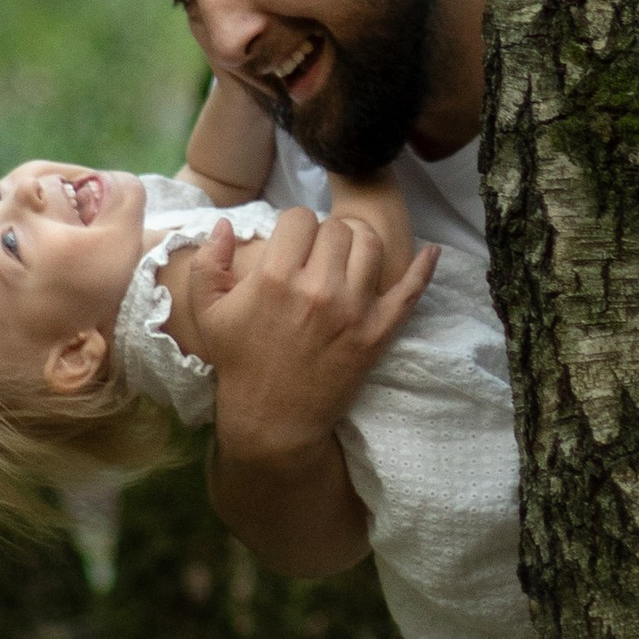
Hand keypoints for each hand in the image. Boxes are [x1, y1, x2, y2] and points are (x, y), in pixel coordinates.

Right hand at [192, 205, 437, 463]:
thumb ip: (209, 263)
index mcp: (276, 278)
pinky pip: (409, 291)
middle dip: (324, 236)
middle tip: (315, 256)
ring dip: (358, 244)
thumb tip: (225, 224)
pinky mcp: (377, 332)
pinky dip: (423, 268)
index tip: (290, 245)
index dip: (293, 227)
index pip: (299, 218)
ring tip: (346, 258)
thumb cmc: (240, 362)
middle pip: (336, 228)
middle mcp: (319, 289)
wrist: (272, 420)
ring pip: (370, 245)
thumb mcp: (208, 312)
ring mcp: (353, 310)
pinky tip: (430, 250)